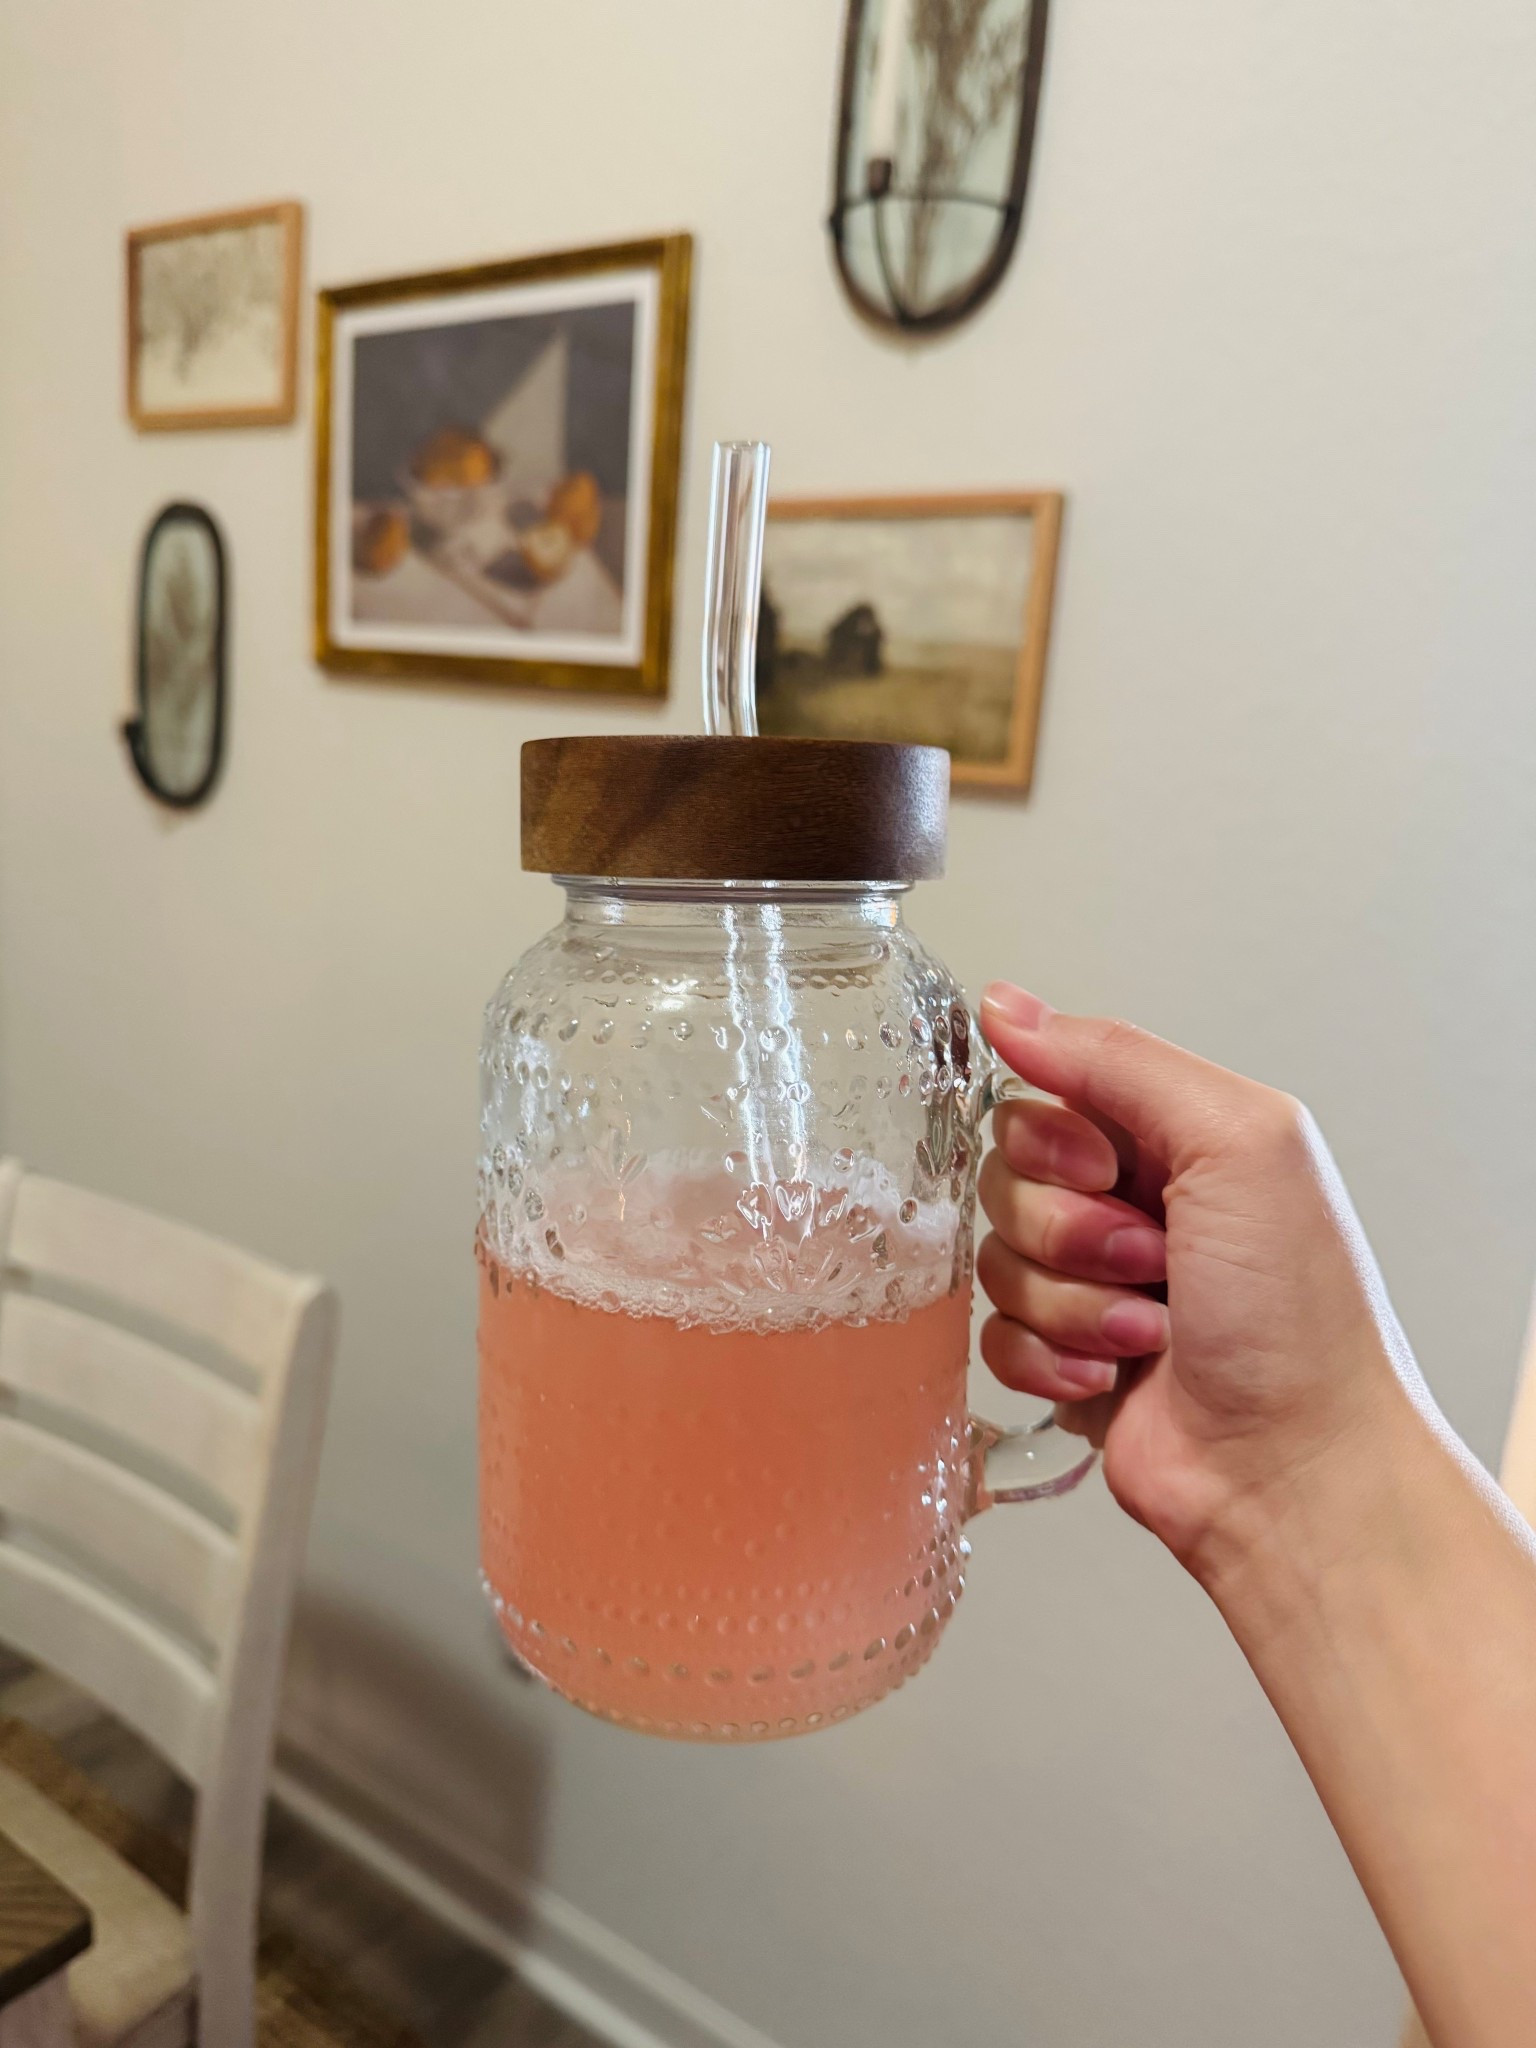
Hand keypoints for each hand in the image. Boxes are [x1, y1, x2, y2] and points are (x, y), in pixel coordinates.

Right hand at [976, 983, 1428, 1578]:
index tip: (1111, 1172)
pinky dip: (1050, 1360)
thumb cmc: (1299, 1319)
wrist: (1295, 1470)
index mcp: (1175, 1135)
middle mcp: (1131, 1202)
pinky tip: (1114, 1379)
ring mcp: (1094, 1283)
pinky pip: (993, 1336)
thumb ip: (1116, 1060)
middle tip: (1151, 1261)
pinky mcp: (1063, 1358)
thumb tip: (1009, 1007)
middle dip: (1070, 1229)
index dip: (1058, 1139)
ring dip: (1072, 1304)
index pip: (1047, 1091)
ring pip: (998, 1258)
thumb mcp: (1235, 1143)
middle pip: (1008, 1174)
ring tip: (1150, 1332)